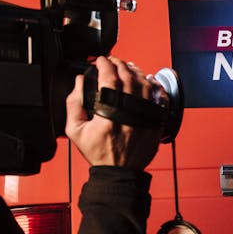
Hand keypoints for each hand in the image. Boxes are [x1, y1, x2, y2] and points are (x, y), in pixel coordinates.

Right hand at [65, 55, 164, 169]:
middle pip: (128, 76)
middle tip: (113, 61)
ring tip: (128, 67)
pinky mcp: (156, 121)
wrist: (120, 172)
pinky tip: (148, 80)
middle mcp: (130, 113)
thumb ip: (73, 104)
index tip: (100, 61)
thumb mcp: (75, 131)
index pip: (108, 78)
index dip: (104, 65)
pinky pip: (158, 97)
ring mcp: (145, 116)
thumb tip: (78, 83)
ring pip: (144, 84)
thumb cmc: (99, 153)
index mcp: (109, 114)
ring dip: (136, 71)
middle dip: (119, 64)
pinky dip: (154, 85)